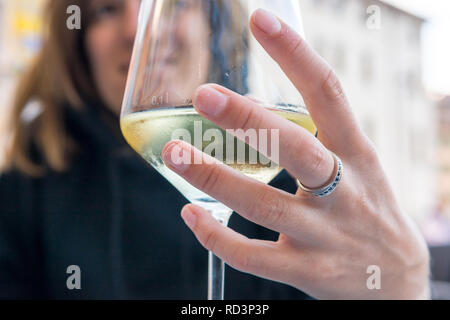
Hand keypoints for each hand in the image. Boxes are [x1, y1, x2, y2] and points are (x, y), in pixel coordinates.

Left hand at [162, 9, 429, 298]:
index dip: (295, 54)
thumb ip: (311, 136)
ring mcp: (325, 235)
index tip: (260, 20)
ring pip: (264, 204)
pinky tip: (190, 214)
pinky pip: (255, 257)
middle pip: (296, 149)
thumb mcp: (356, 166)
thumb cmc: (368, 210)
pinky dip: (217, 237)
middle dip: (249, 120)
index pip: (329, 94)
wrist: (397, 282)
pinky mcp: (307, 272)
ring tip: (175, 152)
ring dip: (215, 178)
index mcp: (357, 154)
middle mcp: (344, 192)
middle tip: (203, 95)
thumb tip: (245, 105)